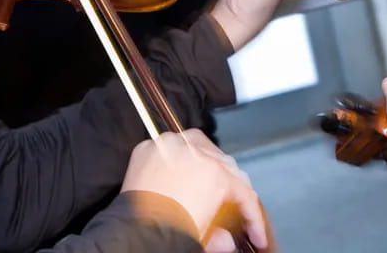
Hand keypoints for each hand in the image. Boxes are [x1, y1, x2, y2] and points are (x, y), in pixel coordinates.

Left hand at [122, 129, 267, 251]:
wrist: (131, 232)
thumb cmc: (165, 233)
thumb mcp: (203, 237)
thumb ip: (221, 239)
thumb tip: (226, 240)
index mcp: (215, 175)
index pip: (245, 193)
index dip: (253, 217)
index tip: (254, 233)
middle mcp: (194, 152)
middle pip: (227, 165)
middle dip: (234, 188)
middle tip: (236, 208)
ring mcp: (169, 146)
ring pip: (202, 146)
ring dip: (211, 163)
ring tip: (213, 184)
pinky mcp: (148, 147)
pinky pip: (173, 146)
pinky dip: (182, 157)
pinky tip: (185, 171)